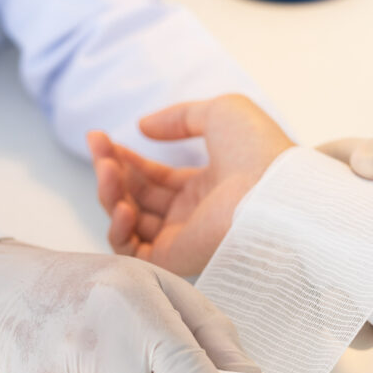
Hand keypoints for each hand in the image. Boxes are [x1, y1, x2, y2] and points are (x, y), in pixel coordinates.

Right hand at [87, 94, 372, 363]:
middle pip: (135, 197)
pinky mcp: (176, 259)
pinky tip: (122, 206)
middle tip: (98, 146)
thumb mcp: (219, 114)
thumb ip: (179, 117)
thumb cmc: (259, 150)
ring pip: (128, 222)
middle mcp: (192, 215)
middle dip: (111, 169)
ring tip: (108, 169)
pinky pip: (133, 252)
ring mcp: (183, 238)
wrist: (275, 189)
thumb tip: (143, 126)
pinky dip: (118, 230)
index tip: (100, 137)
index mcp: (205, 187)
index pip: (153, 177)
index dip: (124, 158)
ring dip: (109, 193)